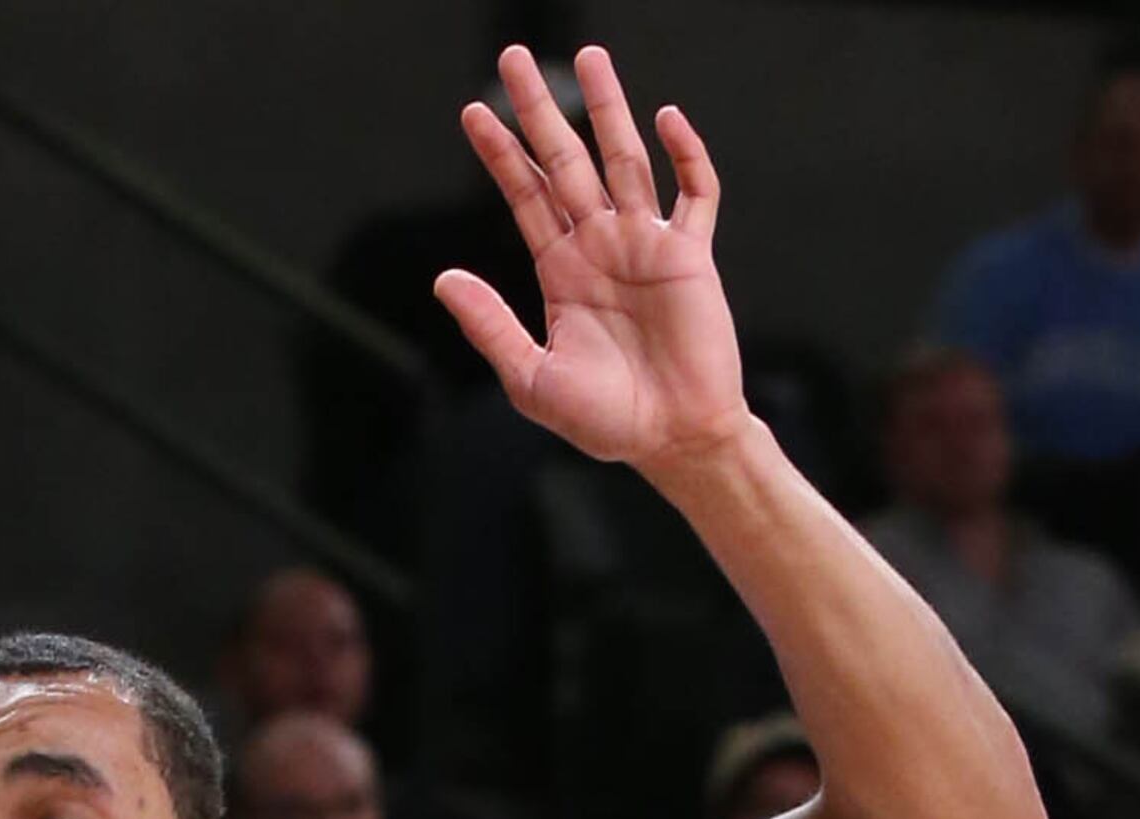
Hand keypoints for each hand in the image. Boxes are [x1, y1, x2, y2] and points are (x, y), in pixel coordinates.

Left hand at [435, 47, 747, 475]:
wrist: (671, 439)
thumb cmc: (603, 420)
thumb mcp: (530, 377)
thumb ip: (490, 325)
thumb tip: (445, 278)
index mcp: (560, 271)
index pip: (524, 197)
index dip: (499, 154)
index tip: (475, 111)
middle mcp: (600, 245)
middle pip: (565, 161)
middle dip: (541, 110)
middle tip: (516, 58)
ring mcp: (647, 243)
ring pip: (625, 159)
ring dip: (608, 109)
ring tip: (590, 57)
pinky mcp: (692, 254)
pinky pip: (695, 192)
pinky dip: (686, 154)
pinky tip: (666, 118)